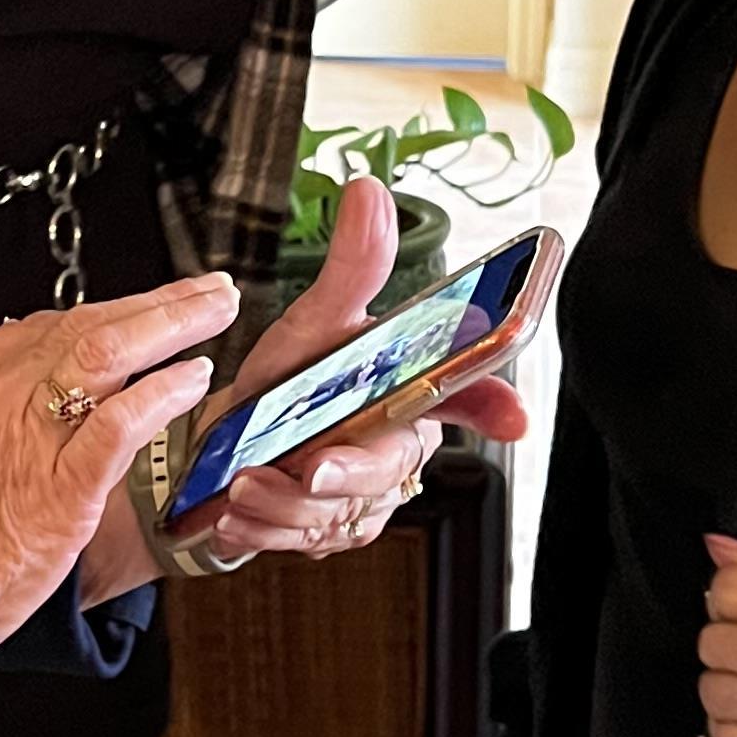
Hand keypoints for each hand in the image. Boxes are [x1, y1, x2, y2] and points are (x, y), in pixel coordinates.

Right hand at [0, 276, 233, 696]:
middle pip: (86, 324)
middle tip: (207, 291)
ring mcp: (22, 439)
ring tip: (218, 310)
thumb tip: (14, 387)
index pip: (44, 328)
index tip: (145, 315)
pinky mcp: (57, 492)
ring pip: (109, 351)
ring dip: (174, 322)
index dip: (107, 316)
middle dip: (157, 302)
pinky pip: (122, 421)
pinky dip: (164, 390)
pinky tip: (196, 376)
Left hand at [139, 178, 534, 582]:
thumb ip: (352, 268)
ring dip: (287, 503)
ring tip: (246, 482)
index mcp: (413, 396)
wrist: (225, 442)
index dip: (496, 406)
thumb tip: (369, 195)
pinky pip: (309, 541)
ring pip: (343, 513)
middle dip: (344, 472)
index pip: (471, 399)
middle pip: (391, 469)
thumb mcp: (316, 321)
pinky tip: (240, 510)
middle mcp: (398, 451)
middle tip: (302, 464)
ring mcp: (368, 499)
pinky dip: (267, 528)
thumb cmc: (286, 382)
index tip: (512, 418)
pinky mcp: (332, 534)